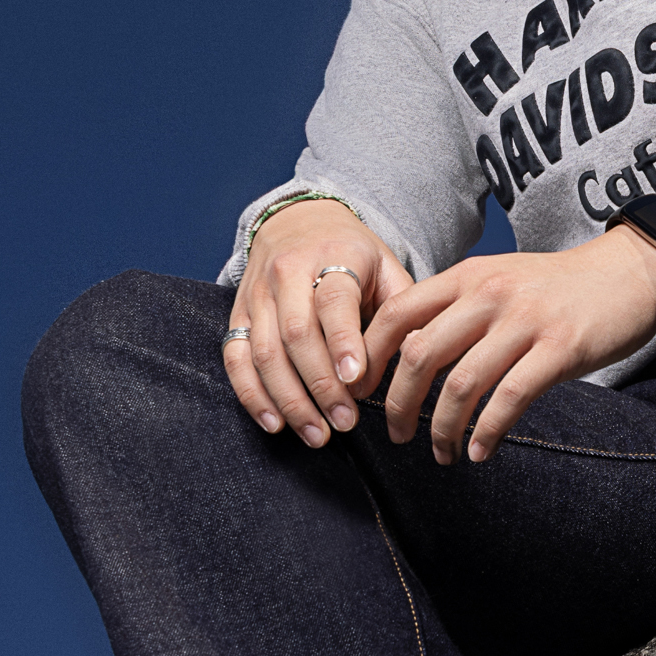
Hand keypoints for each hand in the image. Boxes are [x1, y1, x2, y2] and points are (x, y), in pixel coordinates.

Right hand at [223, 200, 414, 447]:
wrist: (301, 221)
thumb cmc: (353, 255)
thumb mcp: (387, 265)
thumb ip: (403, 306)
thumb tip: (419, 351)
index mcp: (333, 256)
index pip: (334, 301)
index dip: (343, 342)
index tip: (356, 380)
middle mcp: (288, 272)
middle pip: (296, 333)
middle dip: (320, 385)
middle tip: (345, 423)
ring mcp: (258, 294)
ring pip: (265, 352)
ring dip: (290, 400)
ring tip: (317, 434)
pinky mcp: (238, 313)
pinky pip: (236, 358)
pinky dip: (252, 395)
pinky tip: (275, 423)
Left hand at [363, 227, 655, 465]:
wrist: (628, 273)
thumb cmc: (556, 288)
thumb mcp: (499, 280)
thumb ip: (456, 307)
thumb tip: (406, 356)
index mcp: (467, 276)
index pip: (397, 314)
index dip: (369, 357)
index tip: (359, 393)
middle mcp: (489, 293)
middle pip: (420, 354)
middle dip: (398, 403)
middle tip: (396, 434)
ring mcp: (525, 320)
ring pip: (461, 384)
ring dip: (443, 429)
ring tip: (442, 453)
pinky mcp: (559, 348)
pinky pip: (509, 399)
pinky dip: (486, 432)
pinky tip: (480, 451)